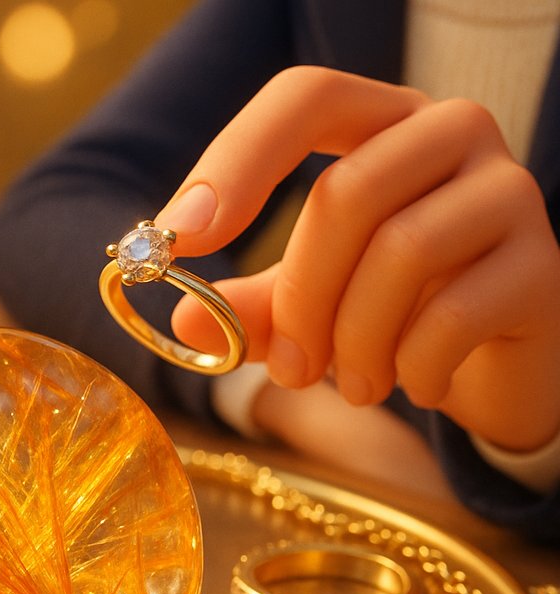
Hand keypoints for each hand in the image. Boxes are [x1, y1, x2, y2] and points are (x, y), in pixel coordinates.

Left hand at [156, 66, 559, 452]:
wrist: (498, 366)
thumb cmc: (395, 319)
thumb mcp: (312, 311)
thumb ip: (256, 309)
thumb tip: (186, 322)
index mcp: (382, 127)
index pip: (306, 98)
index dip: (235, 159)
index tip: (178, 237)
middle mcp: (450, 136)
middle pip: (347, 193)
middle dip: (301, 299)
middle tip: (290, 371)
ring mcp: (506, 191)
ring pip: (402, 250)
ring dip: (354, 344)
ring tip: (353, 387)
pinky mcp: (541, 263)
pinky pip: (453, 314)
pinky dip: (412, 367)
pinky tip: (414, 387)